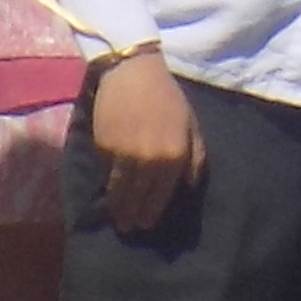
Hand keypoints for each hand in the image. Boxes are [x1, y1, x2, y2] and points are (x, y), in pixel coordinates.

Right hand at [90, 44, 203, 232]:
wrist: (134, 72)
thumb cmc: (167, 97)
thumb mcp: (191, 124)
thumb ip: (195, 156)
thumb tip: (190, 185)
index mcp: (175, 155)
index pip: (162, 194)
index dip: (153, 211)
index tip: (146, 223)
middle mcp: (151, 159)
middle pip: (140, 196)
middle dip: (135, 214)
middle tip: (130, 228)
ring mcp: (126, 154)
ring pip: (121, 190)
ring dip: (119, 208)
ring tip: (117, 219)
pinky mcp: (105, 147)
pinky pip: (106, 173)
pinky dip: (107, 185)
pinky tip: (108, 193)